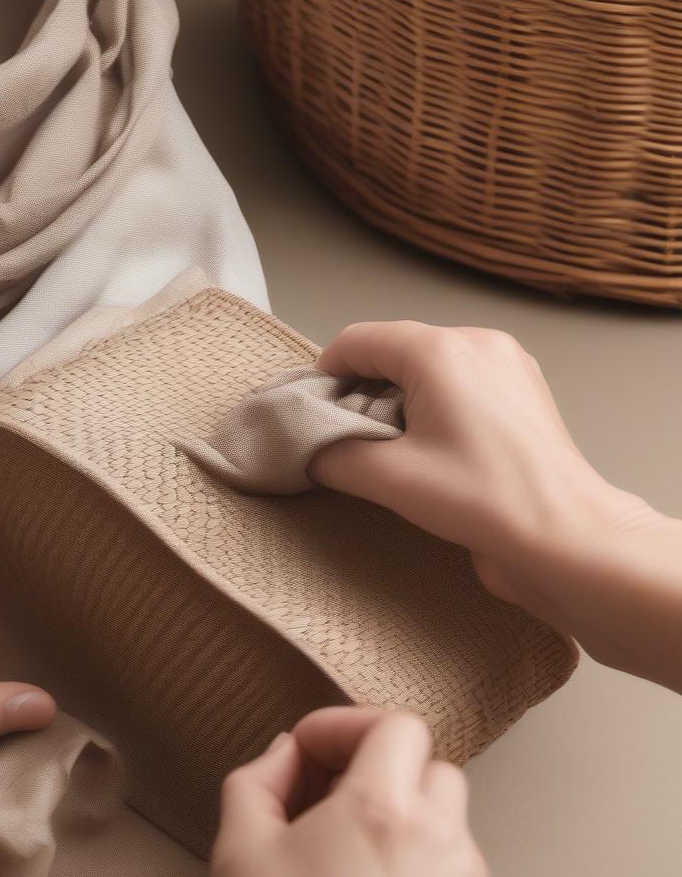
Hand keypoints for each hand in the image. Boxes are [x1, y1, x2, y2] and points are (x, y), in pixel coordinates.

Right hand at [210, 708, 498, 876]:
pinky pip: (459, 871)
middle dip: (380, 768)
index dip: (346, 726)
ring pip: (449, 819)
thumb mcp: (238, 849)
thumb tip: (287, 755)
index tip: (310, 751)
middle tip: (329, 795)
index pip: (396, 724)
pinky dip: (424, 863)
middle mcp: (441, 844)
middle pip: (430, 765)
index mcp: (383, 809)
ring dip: (405, 815)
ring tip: (350, 851)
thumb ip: (259, 777)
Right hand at [309, 322, 648, 604]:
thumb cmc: (482, 501)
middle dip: (362, 388)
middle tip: (352, 438)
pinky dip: (434, 401)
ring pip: (427, 363)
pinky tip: (435, 446)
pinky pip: (460, 378)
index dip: (325, 376)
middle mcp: (476, 341)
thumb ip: (332, 454)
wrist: (567, 536)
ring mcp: (507, 361)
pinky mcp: (523, 387)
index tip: (315, 417)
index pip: (357, 342)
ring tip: (395, 447)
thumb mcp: (388, 479)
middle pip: (393, 348)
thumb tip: (309, 449)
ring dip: (398, 396)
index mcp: (440, 350)